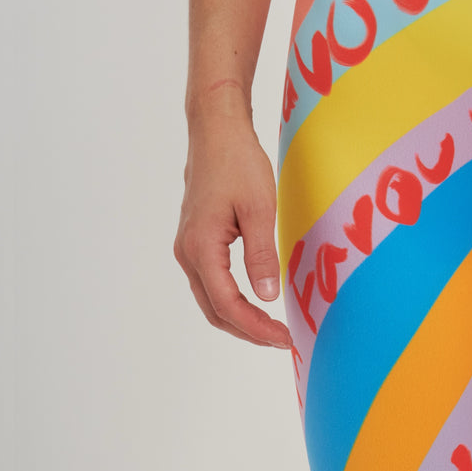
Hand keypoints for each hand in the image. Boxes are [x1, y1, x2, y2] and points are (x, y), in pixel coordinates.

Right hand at [173, 113, 291, 349]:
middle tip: (282, 339)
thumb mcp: (259, 208)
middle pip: (214, 310)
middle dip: (248, 331)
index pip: (227, 304)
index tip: (284, 337)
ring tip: (272, 329)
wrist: (215, 131)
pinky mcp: (195, 242)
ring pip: (210, 300)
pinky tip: (256, 304)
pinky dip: (232, 302)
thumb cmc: (237, 162)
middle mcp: (187, 252)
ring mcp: (188, 248)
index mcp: (201, 247)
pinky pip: (211, 284)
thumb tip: (267, 297)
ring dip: (240, 319)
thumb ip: (262, 255)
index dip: (256, 327)